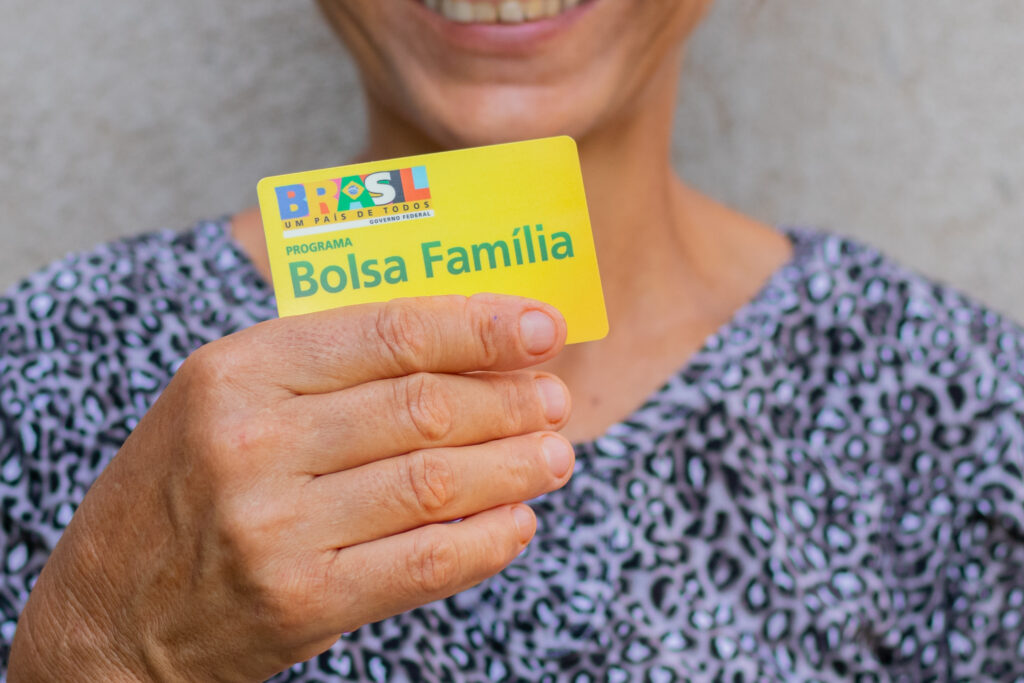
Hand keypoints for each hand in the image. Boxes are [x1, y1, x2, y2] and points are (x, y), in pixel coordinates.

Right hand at [8, 294, 572, 680]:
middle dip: (509, 399)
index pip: (389, 333)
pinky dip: (485, 542)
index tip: (541, 325)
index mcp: (239, 372)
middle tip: (556, 397)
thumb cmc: (185, 486)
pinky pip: (422, 564)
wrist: (109, 612)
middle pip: (423, 407)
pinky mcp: (299, 603)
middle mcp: (253, 443)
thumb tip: (460, 347)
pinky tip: (517, 523)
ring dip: (513, 466)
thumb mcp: (231, 398)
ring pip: (433, 482)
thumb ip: (331, 367)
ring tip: (555, 454)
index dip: (478, 326)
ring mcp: (275, 528)